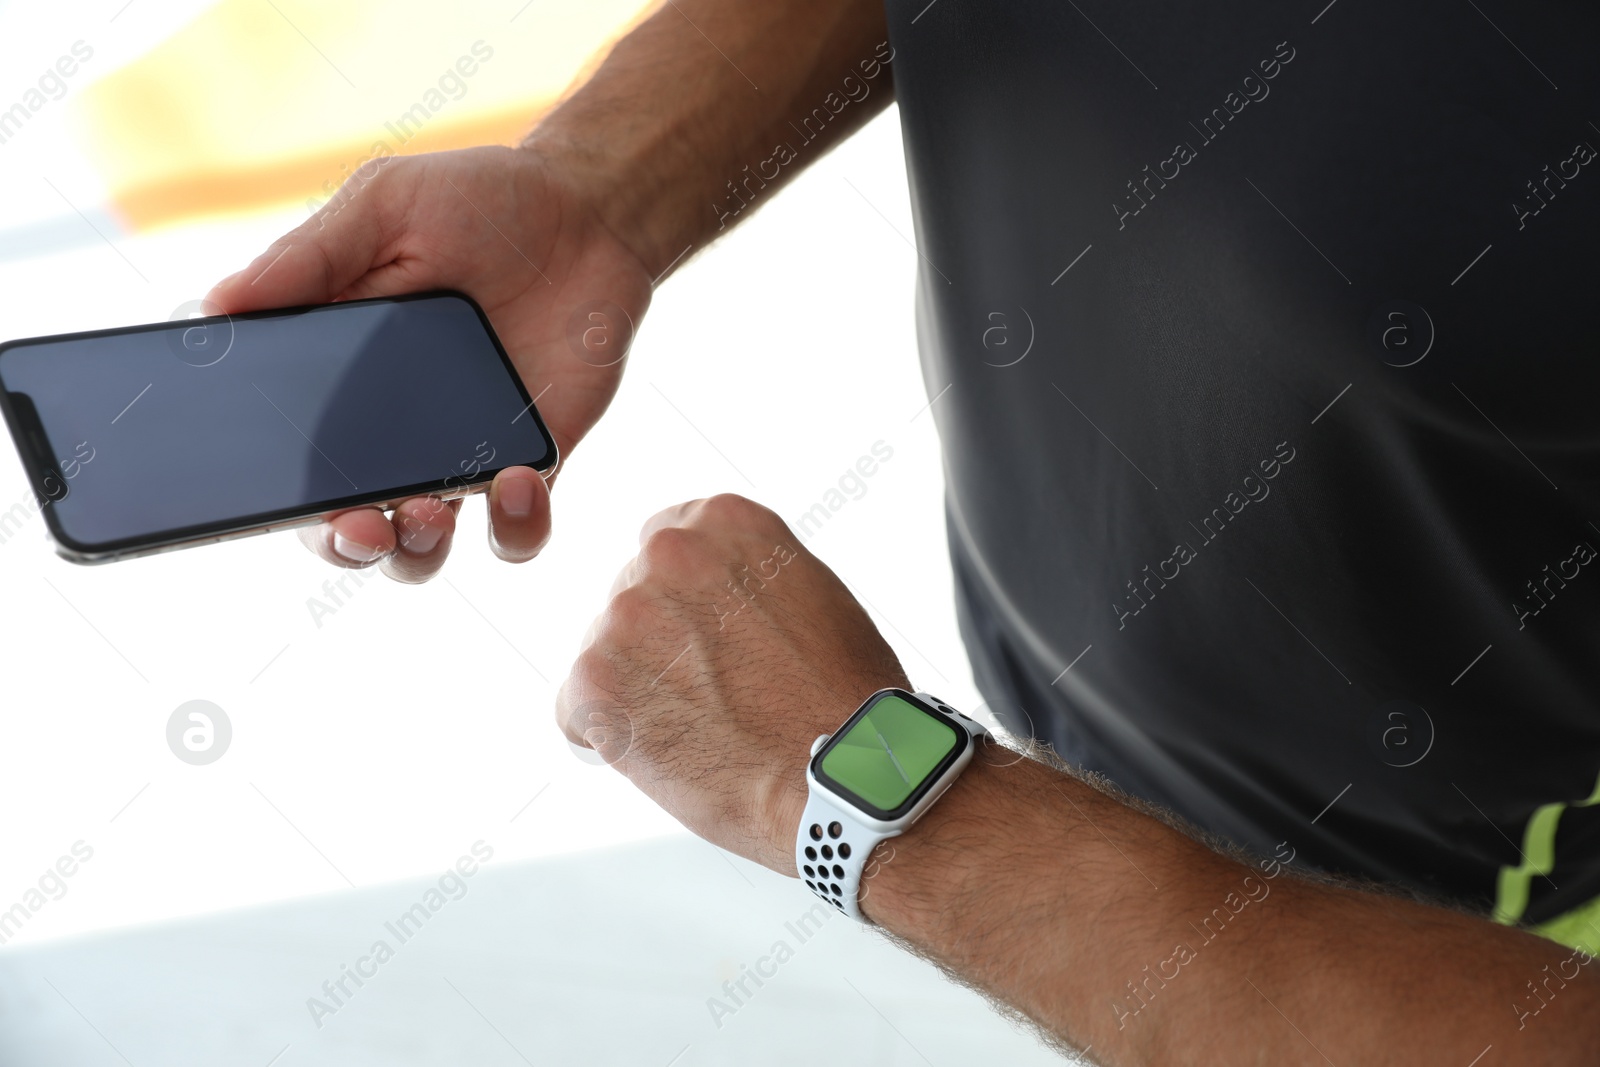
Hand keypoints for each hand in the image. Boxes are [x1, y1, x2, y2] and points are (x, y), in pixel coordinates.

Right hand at [205, 144, 653, 581]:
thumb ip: (308, 259)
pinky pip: (519, 529)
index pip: (284, 461)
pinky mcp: (534, 462)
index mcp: (334, 381)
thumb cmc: (476, 201)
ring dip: (416, 551)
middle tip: (359, 525)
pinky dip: (517, 526)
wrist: (589, 208)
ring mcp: (463, 456)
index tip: (255, 506)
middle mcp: (391, 435)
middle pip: (347, 527)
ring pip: (425, 548)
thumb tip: (213, 306)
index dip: (264, 499)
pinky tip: (518, 480)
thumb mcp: (383, 209)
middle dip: (342, 544)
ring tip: (428, 511)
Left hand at [556, 494, 910, 872]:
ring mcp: (626, 614)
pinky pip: (577, 711)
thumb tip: (713, 594)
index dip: (687, 602)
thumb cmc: (843, 700)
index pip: (668, 543)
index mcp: (725, 520)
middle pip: (634, 599)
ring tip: (701, 731)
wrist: (842, 776)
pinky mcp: (594, 680)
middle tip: (714, 697)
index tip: (711, 638)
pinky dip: (612, 739)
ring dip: (637, 692)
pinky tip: (666, 755)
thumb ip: (749, 575)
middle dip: (661, 648)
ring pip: (606, 654)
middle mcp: (669, 552)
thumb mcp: (813, 594)